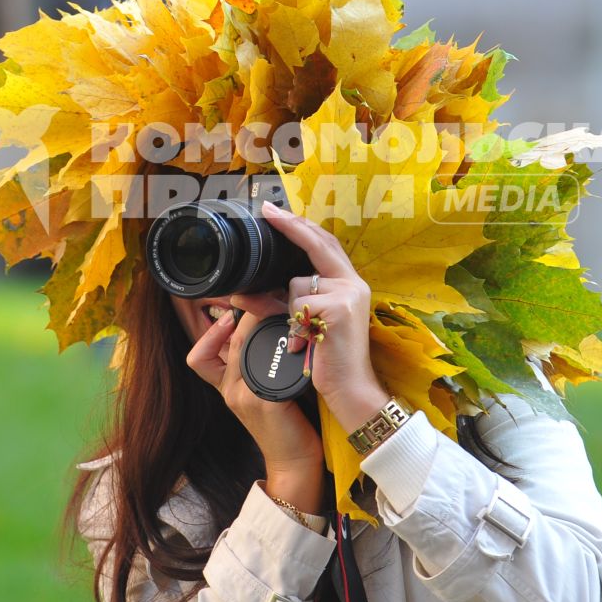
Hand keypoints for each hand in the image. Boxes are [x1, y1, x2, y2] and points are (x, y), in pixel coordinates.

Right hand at [183, 297, 324, 484]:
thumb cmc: (284, 424)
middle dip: (247, 315)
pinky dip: (280, 347)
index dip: (210, 333)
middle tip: (268, 301)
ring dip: (262, 325)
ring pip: (244, 346)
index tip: (231, 317)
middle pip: (228, 341)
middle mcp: (230, 391)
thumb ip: (254, 368)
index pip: (199, 357)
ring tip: (282, 315)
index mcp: (226, 388)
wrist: (294, 463)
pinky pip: (265, 364)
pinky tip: (297, 342)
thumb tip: (263, 332)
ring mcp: (245, 396)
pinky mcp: (266, 401)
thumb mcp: (259, 393)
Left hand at [254, 201, 390, 434]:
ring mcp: (348, 294)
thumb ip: (288, 303)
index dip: (301, 226)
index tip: (276, 211)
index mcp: (350, 284)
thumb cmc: (330, 359)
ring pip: (296, 284)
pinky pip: (298, 304)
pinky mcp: (338, 308)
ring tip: (304, 336)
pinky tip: (306, 343)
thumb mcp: (308, 324)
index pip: (324, 244)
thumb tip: (248, 294)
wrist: (352, 390)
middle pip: (317, 244)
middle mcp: (353, 284)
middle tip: (267, 211)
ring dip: (288, 310)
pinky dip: (294, 324)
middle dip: (290, 226)